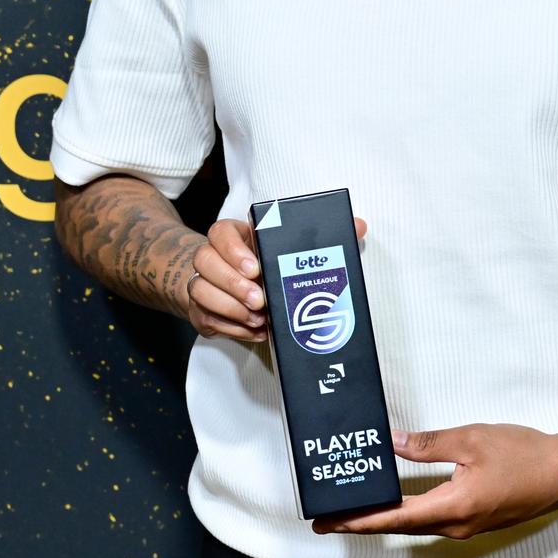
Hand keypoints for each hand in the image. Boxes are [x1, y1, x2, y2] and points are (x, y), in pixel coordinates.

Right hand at [180, 215, 367, 342]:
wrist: (233, 284)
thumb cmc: (266, 263)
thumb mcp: (287, 247)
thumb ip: (320, 238)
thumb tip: (358, 226)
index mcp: (233, 236)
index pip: (221, 233)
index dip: (234, 250)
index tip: (255, 267)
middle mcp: (212, 256)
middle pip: (206, 261)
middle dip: (233, 284)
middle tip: (260, 300)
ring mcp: (203, 283)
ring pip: (200, 290)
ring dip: (230, 308)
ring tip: (258, 319)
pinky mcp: (202, 310)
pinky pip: (208, 319)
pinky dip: (232, 328)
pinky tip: (255, 331)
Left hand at [311, 423, 557, 539]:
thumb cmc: (522, 454)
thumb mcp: (471, 439)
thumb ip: (428, 443)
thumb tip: (393, 443)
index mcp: (453, 507)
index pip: (394, 518)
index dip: (358, 520)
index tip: (329, 523)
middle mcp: (456, 525)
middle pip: (400, 526)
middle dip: (363, 522)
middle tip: (330, 518)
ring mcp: (467, 526)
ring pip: (416, 524)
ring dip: (385, 518)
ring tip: (356, 509)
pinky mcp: (474, 520)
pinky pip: (432, 520)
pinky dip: (407, 513)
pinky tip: (396, 502)